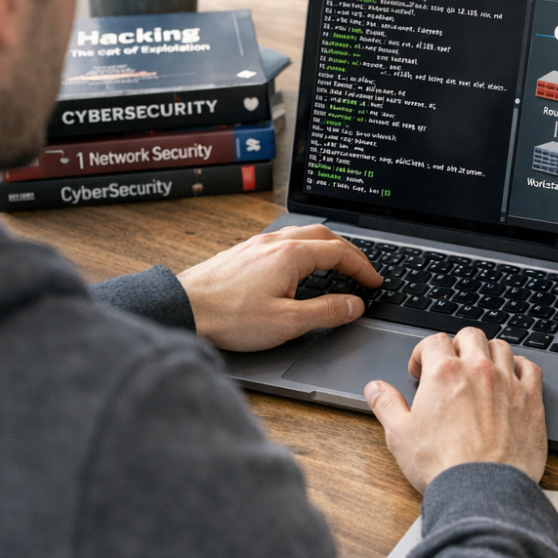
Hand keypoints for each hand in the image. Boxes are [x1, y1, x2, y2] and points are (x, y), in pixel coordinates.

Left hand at [176, 224, 381, 351]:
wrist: (182, 308)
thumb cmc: (229, 317)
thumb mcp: (286, 322)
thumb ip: (326, 312)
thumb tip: (354, 305)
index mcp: (290, 255)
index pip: (340, 252)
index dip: (363, 267)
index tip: (375, 282)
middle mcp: (274, 242)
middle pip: (324, 235)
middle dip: (349, 251)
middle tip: (363, 270)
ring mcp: (257, 245)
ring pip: (302, 234)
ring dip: (327, 246)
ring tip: (338, 264)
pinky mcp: (244, 252)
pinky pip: (284, 241)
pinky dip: (305, 249)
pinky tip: (300, 265)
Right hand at [364, 328, 546, 492]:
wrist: (483, 491)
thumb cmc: (443, 466)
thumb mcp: (400, 436)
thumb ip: (386, 405)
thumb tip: (375, 389)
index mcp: (444, 373)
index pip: (434, 341)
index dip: (423, 353)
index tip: (421, 370)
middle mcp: (478, 370)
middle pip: (470, 336)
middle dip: (456, 346)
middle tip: (449, 367)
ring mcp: (508, 383)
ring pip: (501, 347)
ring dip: (488, 353)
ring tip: (479, 370)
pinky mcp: (531, 401)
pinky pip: (530, 369)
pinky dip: (520, 368)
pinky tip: (512, 378)